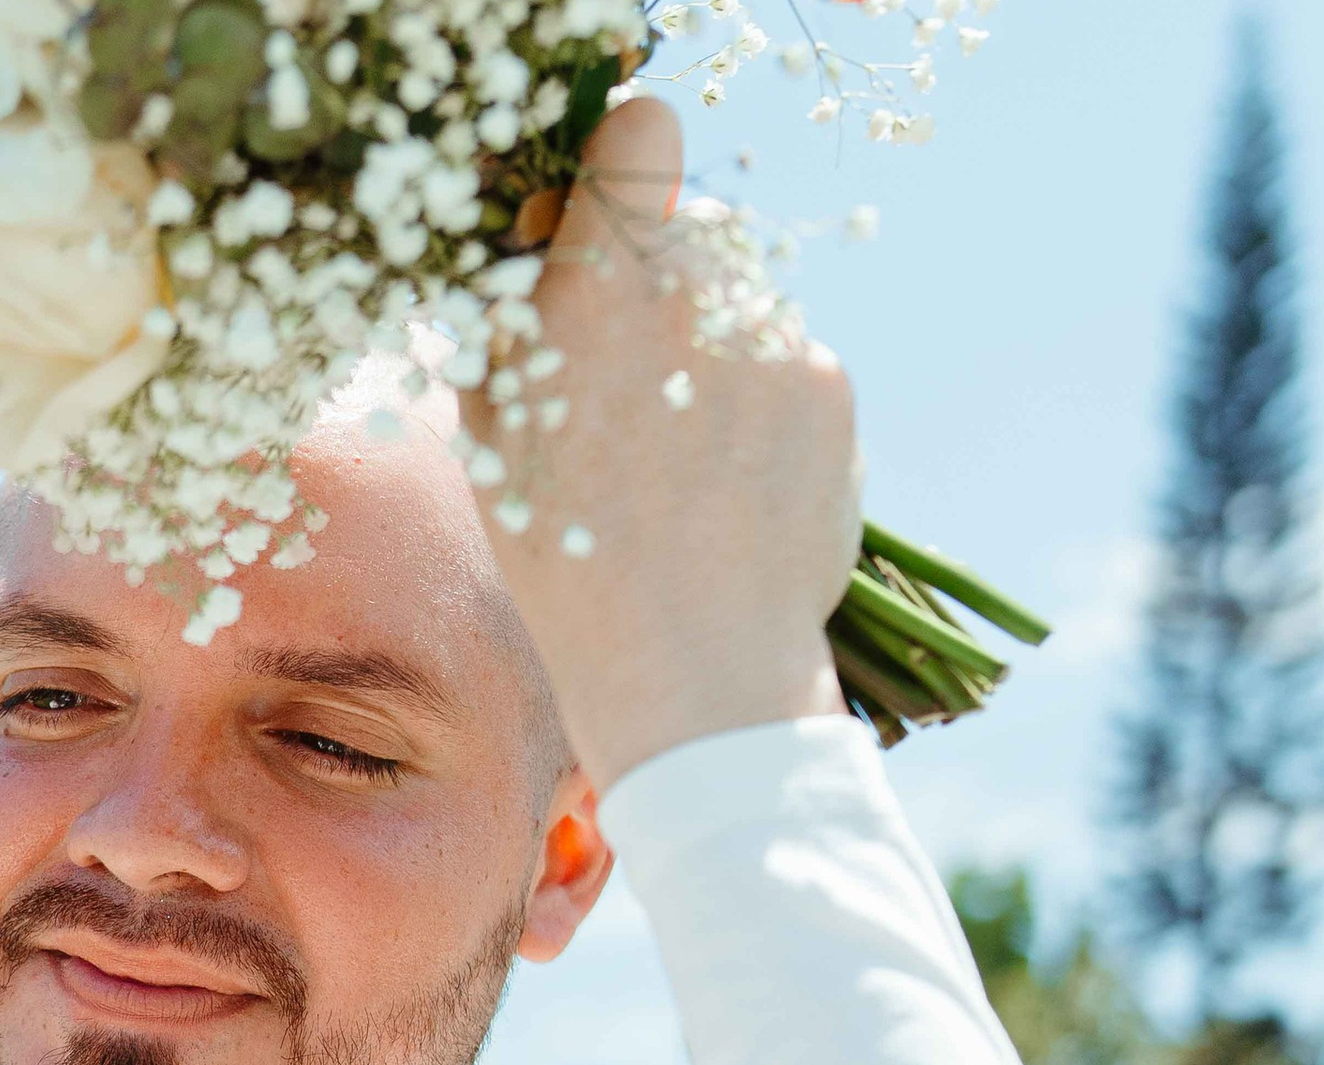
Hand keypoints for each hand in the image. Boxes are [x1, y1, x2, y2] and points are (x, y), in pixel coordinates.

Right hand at [464, 98, 863, 794]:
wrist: (692, 670)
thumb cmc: (568, 567)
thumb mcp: (493, 442)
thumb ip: (510, 323)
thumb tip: (539, 248)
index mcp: (598, 291)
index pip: (637, 134)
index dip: (621, 165)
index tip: (605, 218)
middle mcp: (696, 290)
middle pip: (692, 223)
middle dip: (661, 278)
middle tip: (629, 379)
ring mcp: (775, 333)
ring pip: (742, 295)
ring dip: (710, 344)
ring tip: (678, 455)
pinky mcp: (830, 382)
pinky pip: (786, 358)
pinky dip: (758, 404)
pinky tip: (727, 482)